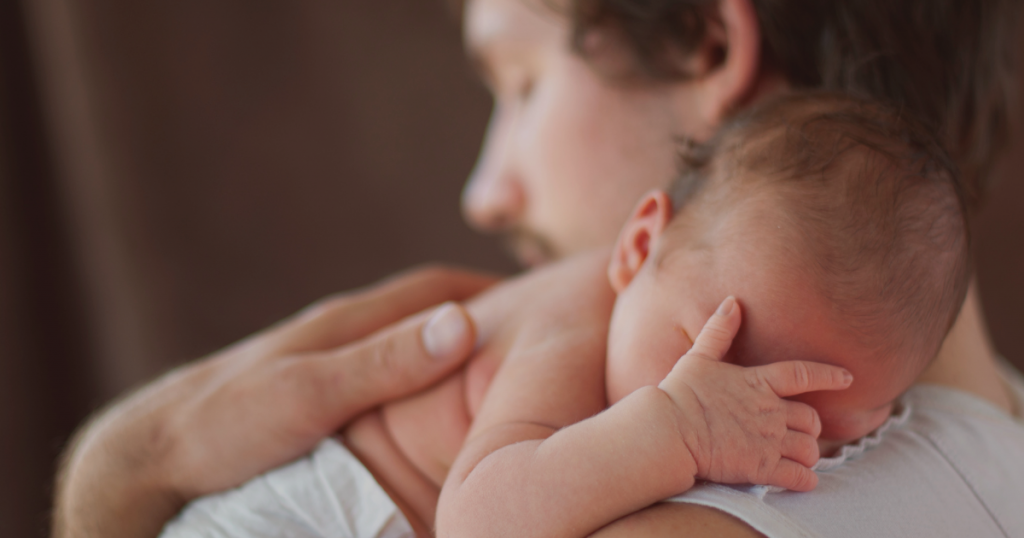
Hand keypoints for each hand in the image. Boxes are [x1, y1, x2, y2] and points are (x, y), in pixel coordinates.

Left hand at [53, 266, 495, 537]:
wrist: (151, 455)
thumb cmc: (225, 425)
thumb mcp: (309, 395)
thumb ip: (384, 363)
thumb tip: (464, 324)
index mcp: (346, 323)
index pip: (434, 287)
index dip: (490, 287)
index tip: (542, 297)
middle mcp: (339, 333)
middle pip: (423, 309)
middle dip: (477, 312)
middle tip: (529, 334)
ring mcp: (324, 360)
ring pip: (402, 342)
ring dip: (445, 346)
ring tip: (489, 370)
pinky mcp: (310, 391)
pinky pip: (380, 372)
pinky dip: (415, 376)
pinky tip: (424, 405)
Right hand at [658, 296, 852, 491]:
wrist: (667, 430)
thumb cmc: (679, 393)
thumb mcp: (698, 356)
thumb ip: (719, 330)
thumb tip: (732, 301)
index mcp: (758, 382)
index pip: (803, 375)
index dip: (829, 376)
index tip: (848, 378)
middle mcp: (770, 411)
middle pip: (811, 419)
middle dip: (810, 428)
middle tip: (800, 433)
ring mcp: (767, 441)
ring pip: (809, 450)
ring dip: (808, 455)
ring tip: (799, 458)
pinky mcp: (761, 468)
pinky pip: (798, 478)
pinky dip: (805, 480)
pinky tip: (801, 481)